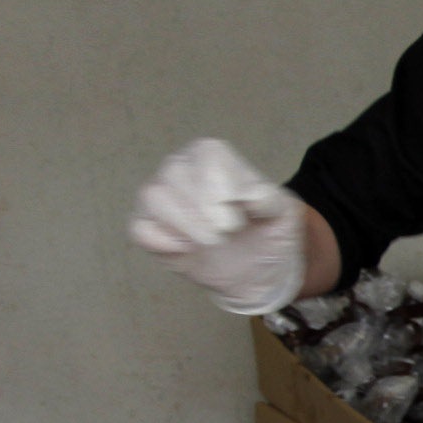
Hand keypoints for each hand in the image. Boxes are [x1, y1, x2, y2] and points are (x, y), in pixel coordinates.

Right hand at [129, 139, 310, 316]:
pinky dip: (161, 240)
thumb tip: (254, 195)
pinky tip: (187, 251)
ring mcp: (161, 199)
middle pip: (176, 172)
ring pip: (153, 196)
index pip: (207, 154)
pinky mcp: (149, 230)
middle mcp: (181, 169)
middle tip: (227, 230)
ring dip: (185, 223)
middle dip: (204, 206)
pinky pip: (140, 229)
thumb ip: (272, 201)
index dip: (220, 182)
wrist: (258, 269)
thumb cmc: (267, 230)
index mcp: (213, 157)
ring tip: (211, 241)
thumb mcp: (283, 215)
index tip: (237, 213)